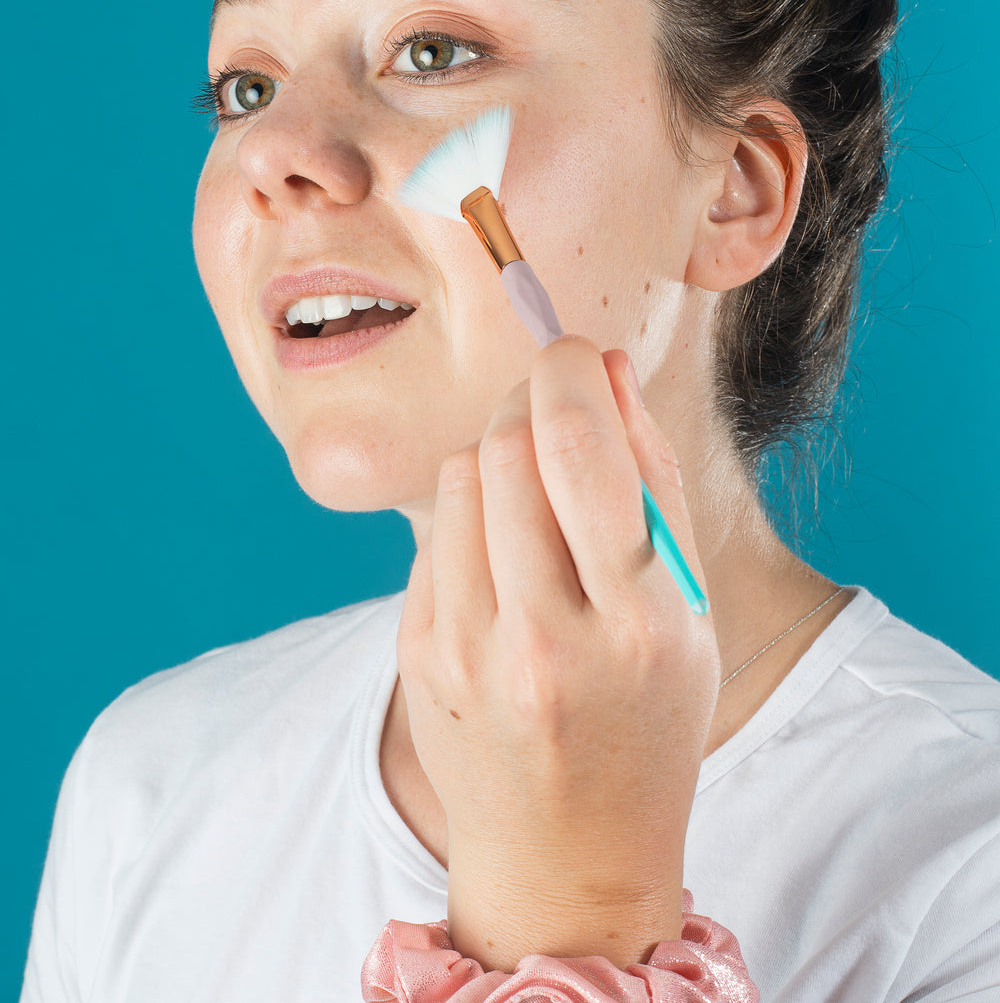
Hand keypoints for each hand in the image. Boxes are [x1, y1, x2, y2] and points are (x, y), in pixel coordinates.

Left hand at [396, 335, 720, 972]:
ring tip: (537, 501)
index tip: (575, 350)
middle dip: (534, 399)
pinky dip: (471, 514)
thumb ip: (654, 478)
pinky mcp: (419, 655)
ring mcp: (469, 654)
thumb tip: (606, 366)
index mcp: (640, 627)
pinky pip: (435, 527)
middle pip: (510, 446)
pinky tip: (503, 561)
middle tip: (557, 406)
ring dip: (501, 453)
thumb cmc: (646, 720)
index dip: (571, 371)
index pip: (583, 449)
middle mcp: (545, 641)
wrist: (566, 857)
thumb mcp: (689, 610)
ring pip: (462, 472)